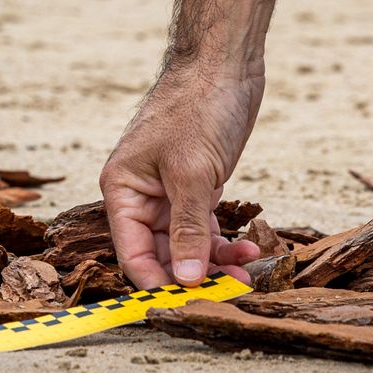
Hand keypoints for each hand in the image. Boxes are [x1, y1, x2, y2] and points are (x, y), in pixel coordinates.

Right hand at [99, 67, 264, 287]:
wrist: (224, 65)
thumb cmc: (197, 107)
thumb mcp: (192, 173)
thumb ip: (188, 229)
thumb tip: (186, 279)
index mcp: (122, 189)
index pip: (131, 251)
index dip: (155, 282)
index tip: (183, 307)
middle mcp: (141, 195)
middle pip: (160, 253)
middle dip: (194, 276)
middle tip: (227, 295)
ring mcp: (170, 192)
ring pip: (188, 244)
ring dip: (216, 263)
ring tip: (247, 276)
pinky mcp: (197, 186)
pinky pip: (206, 227)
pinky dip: (226, 242)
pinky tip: (250, 251)